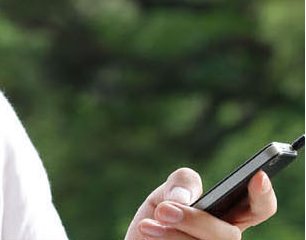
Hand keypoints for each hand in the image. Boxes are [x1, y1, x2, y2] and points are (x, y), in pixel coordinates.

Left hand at [124, 167, 276, 239]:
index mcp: (226, 216)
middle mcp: (225, 239)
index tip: (258, 176)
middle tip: (163, 210)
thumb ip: (180, 184)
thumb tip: (185, 199)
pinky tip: (146, 235)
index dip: (264, 194)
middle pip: (230, 235)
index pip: (257, 208)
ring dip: (171, 235)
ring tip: (146, 226)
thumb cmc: (155, 222)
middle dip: (195, 221)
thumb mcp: (165, 194)